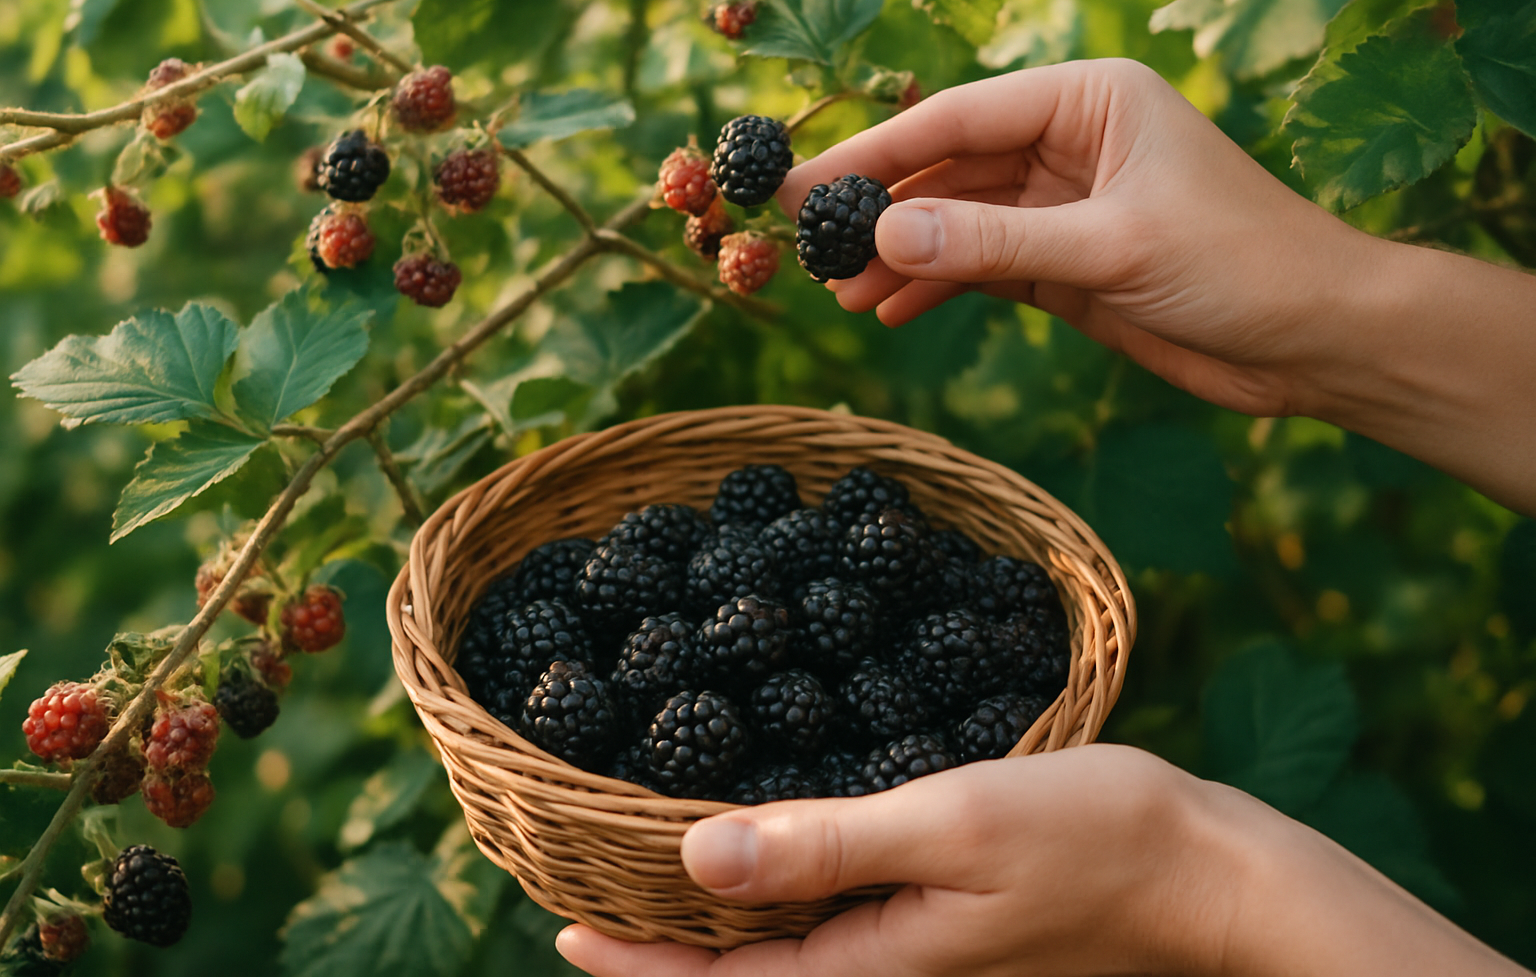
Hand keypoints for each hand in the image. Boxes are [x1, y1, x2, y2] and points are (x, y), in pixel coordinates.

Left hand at [557, 743, 1530, 976]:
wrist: (1199, 866)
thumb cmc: (1087, 840)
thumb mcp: (949, 827)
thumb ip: (825, 846)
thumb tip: (695, 859)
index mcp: (870, 964)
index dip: (638, 962)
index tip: (564, 927)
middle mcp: (880, 966)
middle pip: (746, 969)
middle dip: (662, 938)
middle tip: (586, 878)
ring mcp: (909, 945)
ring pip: (784, 940)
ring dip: (715, 906)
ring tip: (649, 853)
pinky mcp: (933, 911)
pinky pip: (832, 906)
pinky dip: (780, 877)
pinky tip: (767, 832)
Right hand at [777, 59, 1384, 419]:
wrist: (1317, 341)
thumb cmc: (1241, 264)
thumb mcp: (1110, 247)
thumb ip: (994, 244)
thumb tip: (883, 238)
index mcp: (1090, 100)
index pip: (957, 120)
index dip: (873, 152)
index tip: (800, 184)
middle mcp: (1070, 143)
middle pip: (947, 168)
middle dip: (876, 210)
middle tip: (798, 243)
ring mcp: (1064, 206)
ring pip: (957, 224)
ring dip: (899, 258)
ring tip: (837, 292)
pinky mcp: (1066, 264)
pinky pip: (981, 267)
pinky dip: (936, 288)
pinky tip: (888, 310)